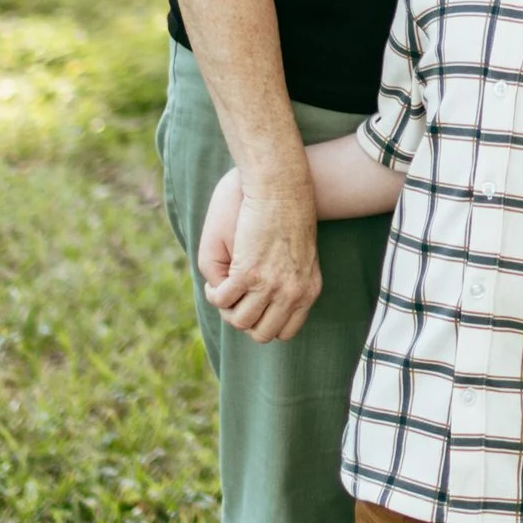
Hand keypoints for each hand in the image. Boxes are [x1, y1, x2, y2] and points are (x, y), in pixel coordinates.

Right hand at [198, 160, 321, 343]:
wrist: (281, 188)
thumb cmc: (286, 216)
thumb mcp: (298, 259)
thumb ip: (283, 288)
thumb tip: (260, 307)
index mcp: (308, 291)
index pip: (285, 332)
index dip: (264, 322)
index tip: (254, 306)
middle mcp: (292, 293)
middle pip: (262, 334)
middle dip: (244, 320)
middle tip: (236, 299)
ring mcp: (270, 286)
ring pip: (240, 321)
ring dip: (226, 308)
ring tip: (223, 287)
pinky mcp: (248, 273)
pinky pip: (223, 299)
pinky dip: (214, 294)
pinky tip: (216, 281)